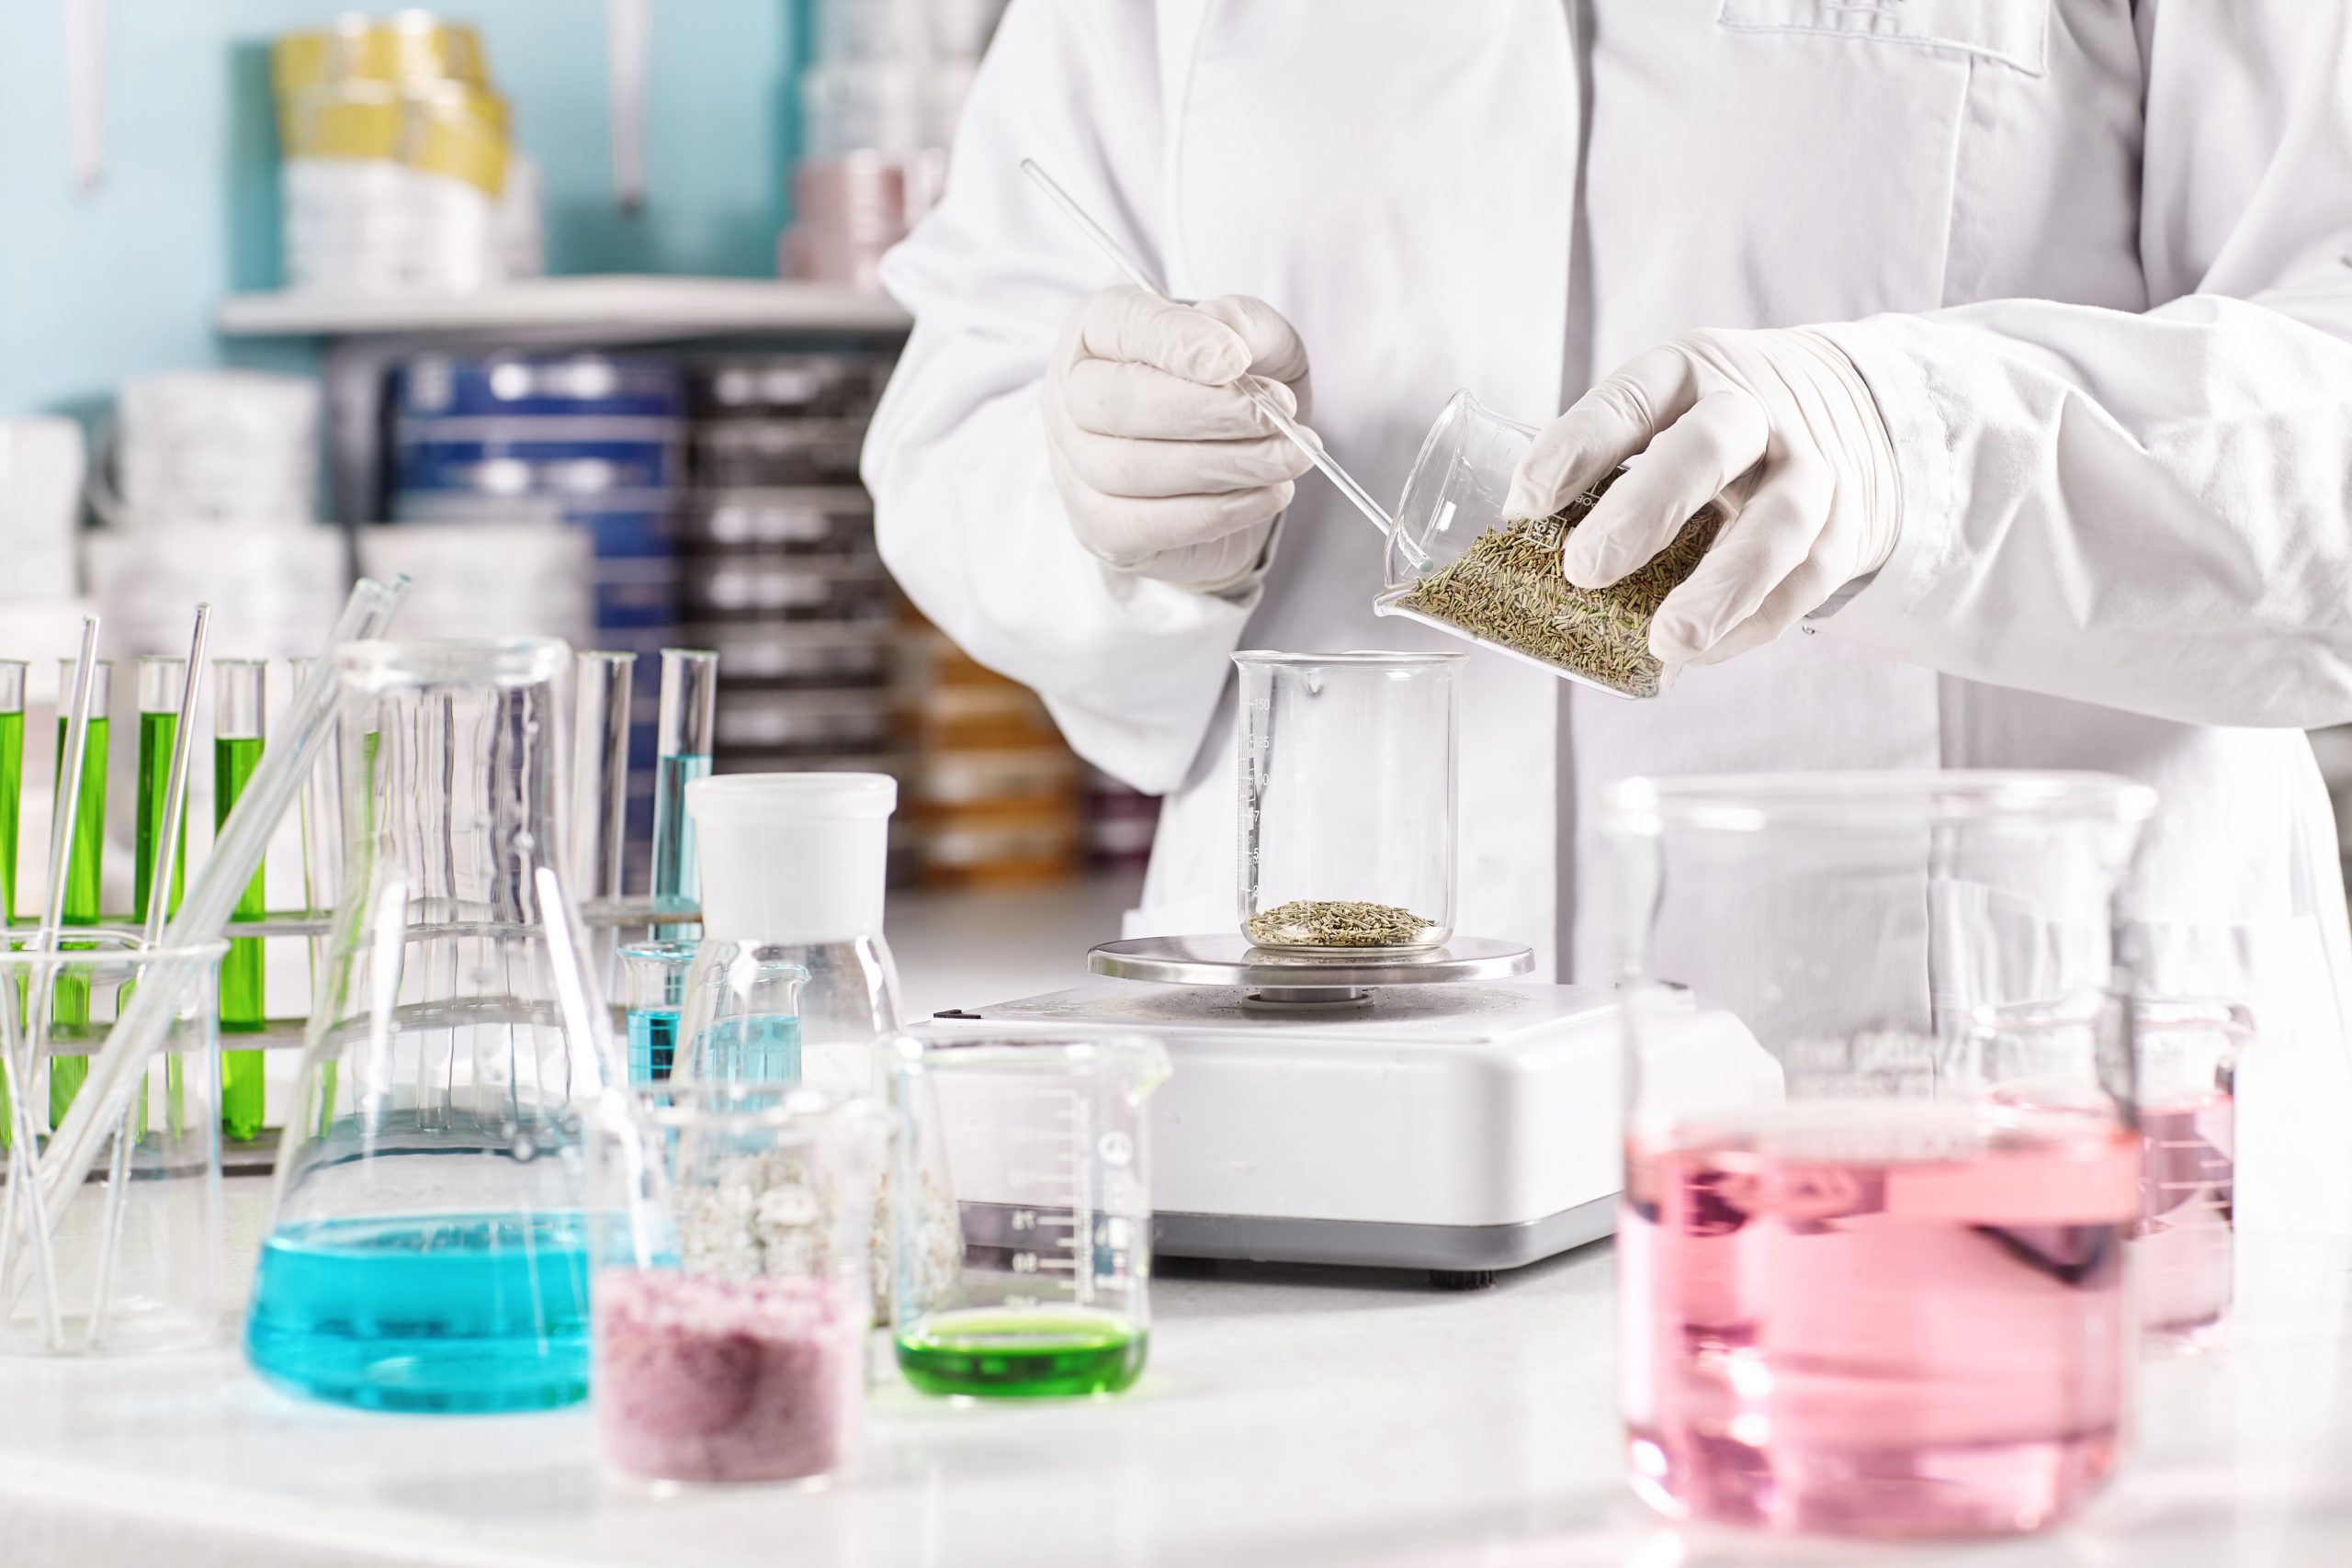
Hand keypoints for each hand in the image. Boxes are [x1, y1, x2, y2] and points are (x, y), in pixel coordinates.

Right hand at [1042, 285, 1316, 591]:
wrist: (1226, 470)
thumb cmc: (1231, 392)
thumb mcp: (1259, 343)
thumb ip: (1247, 324)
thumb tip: (1228, 330)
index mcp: (1098, 329)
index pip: (1125, 325)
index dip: (1179, 343)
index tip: (1237, 360)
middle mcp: (1070, 395)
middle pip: (1119, 403)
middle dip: (1209, 412)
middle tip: (1279, 418)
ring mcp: (1074, 466)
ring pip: (1133, 469)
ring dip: (1224, 465)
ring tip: (1289, 458)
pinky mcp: (1097, 526)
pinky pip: (1146, 524)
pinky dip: (1215, 513)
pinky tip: (1267, 496)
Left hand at [1504, 327, 1900, 663]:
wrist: (1852, 411)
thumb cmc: (1718, 427)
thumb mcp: (1666, 409)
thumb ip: (1604, 462)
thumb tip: (1520, 532)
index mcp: (1689, 371)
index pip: (1630, 398)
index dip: (1577, 447)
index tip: (1526, 503)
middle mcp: (1754, 409)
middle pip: (1708, 447)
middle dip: (1645, 509)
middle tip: (1585, 571)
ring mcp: (1809, 468)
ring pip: (1777, 523)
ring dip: (1721, 586)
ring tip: (1666, 640)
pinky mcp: (1843, 528)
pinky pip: (1804, 581)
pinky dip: (1753, 621)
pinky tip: (1705, 652)